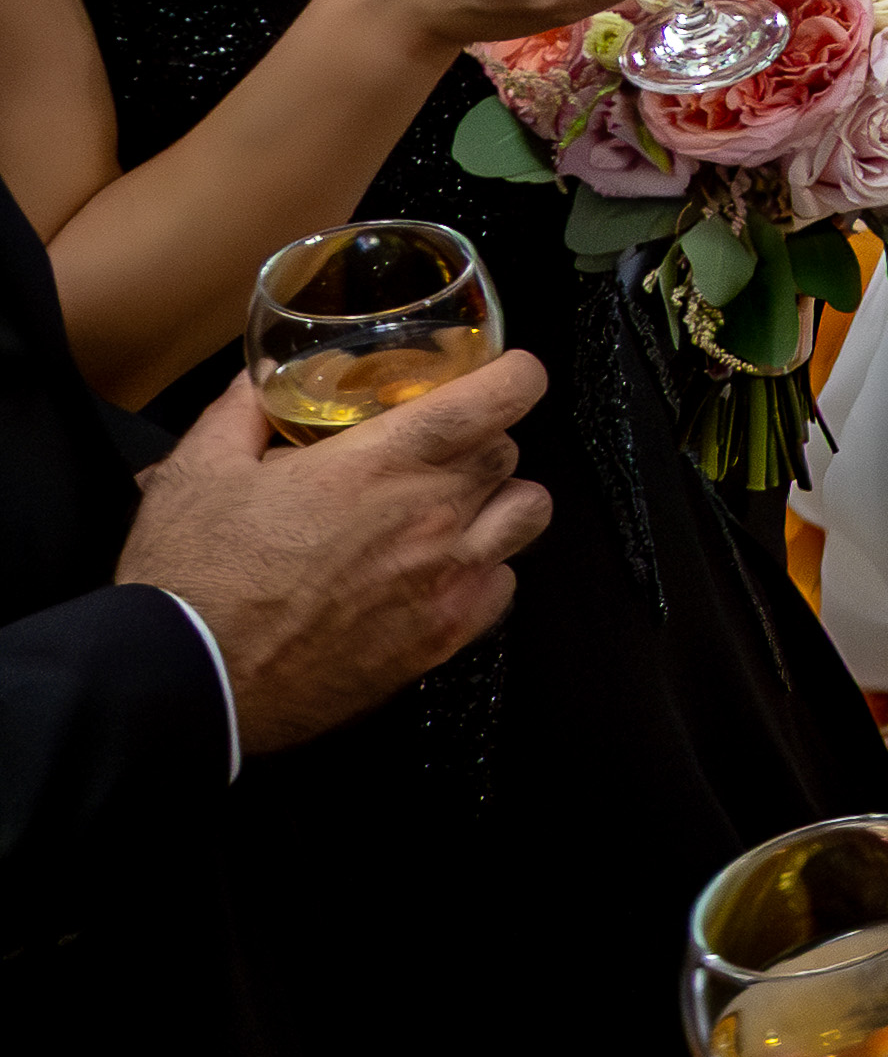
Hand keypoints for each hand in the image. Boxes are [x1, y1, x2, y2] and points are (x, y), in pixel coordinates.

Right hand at [118, 358, 550, 751]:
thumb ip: (243, 410)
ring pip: (527, 515)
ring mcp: (446, 579)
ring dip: (498, 501)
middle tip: (432, 452)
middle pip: (508, 452)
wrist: (190, 681)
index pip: (499, 398)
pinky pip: (504, 584)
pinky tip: (438, 571)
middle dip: (478, 440)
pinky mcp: (444, 637)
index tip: (503, 375)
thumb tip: (260, 380)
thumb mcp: (199, 469)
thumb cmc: (194, 576)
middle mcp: (432, 516)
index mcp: (380, 463)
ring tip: (450, 508)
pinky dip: (485, 570)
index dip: (514, 377)